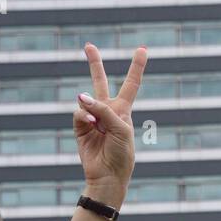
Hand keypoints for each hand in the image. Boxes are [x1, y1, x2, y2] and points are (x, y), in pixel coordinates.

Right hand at [73, 43, 147, 201]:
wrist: (108, 175)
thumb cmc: (122, 154)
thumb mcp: (121, 129)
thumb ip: (104, 110)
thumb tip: (80, 97)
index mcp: (123, 110)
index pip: (131, 84)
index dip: (137, 67)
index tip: (142, 49)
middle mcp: (107, 111)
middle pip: (100, 82)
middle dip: (94, 64)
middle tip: (88, 46)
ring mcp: (92, 118)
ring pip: (86, 99)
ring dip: (92, 109)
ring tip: (99, 127)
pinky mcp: (80, 126)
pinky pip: (78, 113)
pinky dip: (84, 117)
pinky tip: (91, 127)